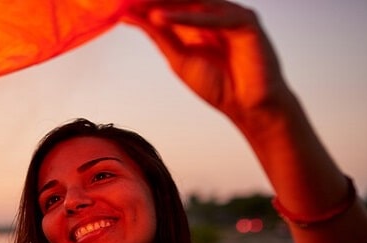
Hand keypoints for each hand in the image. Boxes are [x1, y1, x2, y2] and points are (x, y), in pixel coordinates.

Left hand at [126, 0, 290, 121]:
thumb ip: (158, 35)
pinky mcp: (247, 22)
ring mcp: (233, 14)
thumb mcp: (178, 58)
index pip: (171, 3)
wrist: (247, 107)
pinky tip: (161, 17)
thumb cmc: (218, 85)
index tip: (119, 3)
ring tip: (138, 3)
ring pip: (196, 1)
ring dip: (166, 2)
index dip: (147, 3)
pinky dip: (187, 17)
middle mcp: (217, 12)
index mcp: (201, 19)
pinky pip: (213, 17)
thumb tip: (129, 16)